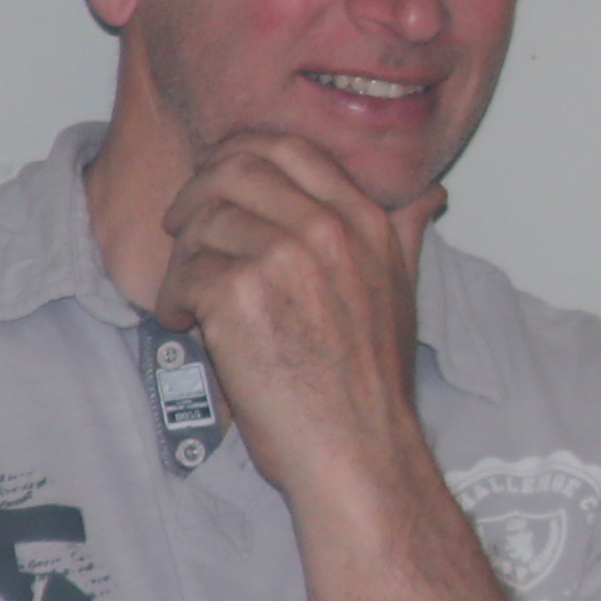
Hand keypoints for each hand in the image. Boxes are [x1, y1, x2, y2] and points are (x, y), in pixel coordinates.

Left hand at [158, 127, 431, 481]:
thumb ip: (404, 235)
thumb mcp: (403, 294)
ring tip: (188, 297)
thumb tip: (427, 196)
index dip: (240, 154)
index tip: (218, 178)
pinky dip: (174, 301)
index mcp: (364, 222)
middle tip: (182, 225)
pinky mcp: (236, 296)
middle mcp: (325, 230)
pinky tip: (186, 325)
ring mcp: (280, 259)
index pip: (290, 149)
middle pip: (236, 169)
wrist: (358, 452)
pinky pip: (184, 275)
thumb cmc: (373, 386)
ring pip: (202, 224)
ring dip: (182, 259)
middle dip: (197, 192)